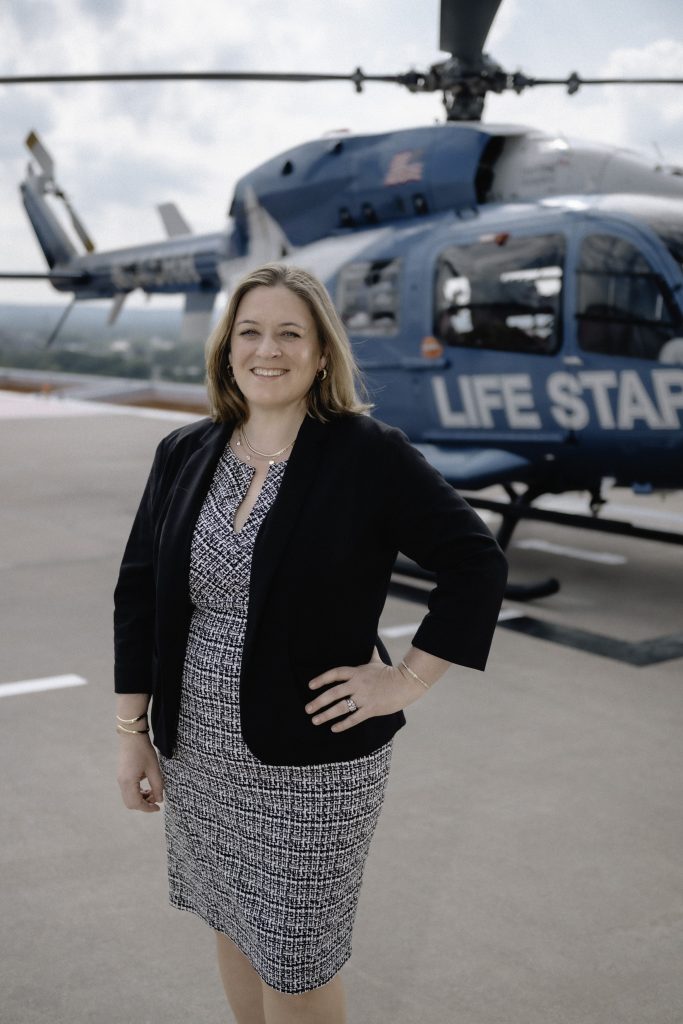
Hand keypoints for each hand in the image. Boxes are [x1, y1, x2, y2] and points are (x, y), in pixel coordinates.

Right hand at [117, 733, 163, 811]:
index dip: (147, 808)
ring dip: (141, 798)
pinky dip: (137, 792)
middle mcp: (121, 782)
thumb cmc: (143, 750)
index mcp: (128, 782)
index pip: (136, 803)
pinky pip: (128, 790)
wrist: (132, 736)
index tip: (158, 808)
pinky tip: (146, 785)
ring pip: (129, 797)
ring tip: (153, 791)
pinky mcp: (121, 775)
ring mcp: (120, 779)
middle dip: (144, 804)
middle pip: (130, 803)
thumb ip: (158, 786)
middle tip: (156, 798)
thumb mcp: (154, 768)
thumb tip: (159, 800)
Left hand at [306, 648, 424, 732]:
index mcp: (357, 672)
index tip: (310, 686)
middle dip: (318, 701)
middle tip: (308, 709)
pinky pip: (354, 718)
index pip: (335, 674)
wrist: (406, 683)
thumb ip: (371, 653)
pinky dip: (343, 724)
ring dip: (326, 714)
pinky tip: (334, 729)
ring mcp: (364, 697)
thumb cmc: (390, 672)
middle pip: (333, 693)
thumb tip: (371, 641)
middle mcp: (357, 684)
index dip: (321, 679)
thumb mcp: (377, 661)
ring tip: (315, 720)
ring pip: (341, 707)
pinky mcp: (371, 709)